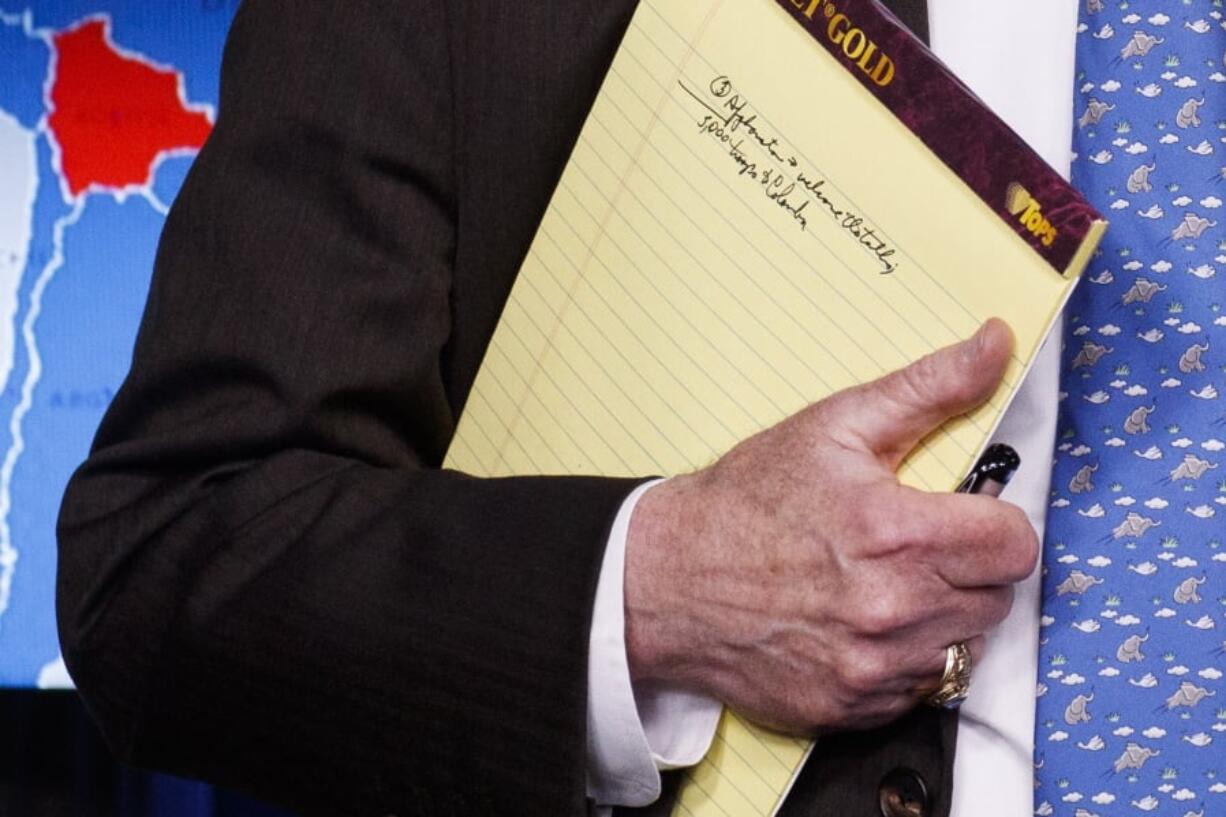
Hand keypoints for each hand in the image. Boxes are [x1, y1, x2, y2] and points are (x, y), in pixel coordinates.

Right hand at [622, 319, 1037, 732]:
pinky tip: (858, 625)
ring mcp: (871, 667)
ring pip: (963, 646)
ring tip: (881, 586)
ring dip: (939, 617)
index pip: (1016, 544)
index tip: (964, 517)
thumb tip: (995, 343)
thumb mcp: (834, 426)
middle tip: (912, 548)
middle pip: (996, 597)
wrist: (666, 579)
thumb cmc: (745, 501)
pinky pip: (918, 687)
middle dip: (966, 568)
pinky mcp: (851, 707)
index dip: (995, 524)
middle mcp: (892, 609)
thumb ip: (929, 387)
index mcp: (897, 533)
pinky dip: (901, 658)